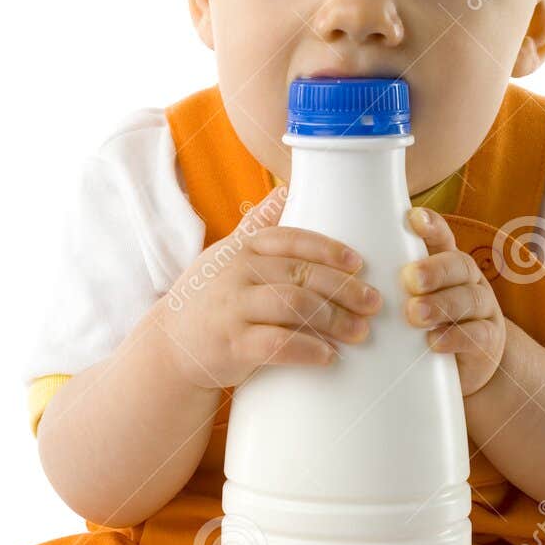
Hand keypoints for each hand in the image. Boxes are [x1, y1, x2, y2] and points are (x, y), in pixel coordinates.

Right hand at [155, 185, 382, 390]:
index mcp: (242, 248)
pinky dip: (309, 350)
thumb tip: (286, 188)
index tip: (358, 264)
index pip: (292, 240)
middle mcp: (237, 272)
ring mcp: (233, 308)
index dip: (329, 250)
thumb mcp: (224, 255)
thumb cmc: (209, 298)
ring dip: (334, 319)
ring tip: (360, 331)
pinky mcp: (232, 344)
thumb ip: (256, 225)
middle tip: (374, 303)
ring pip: (295, 306)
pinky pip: (278, 344)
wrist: (171, 345)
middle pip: (302, 274)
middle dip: (344, 289)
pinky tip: (329, 356)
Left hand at [400, 207, 506, 395]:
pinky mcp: (488, 341)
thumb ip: (382, 283)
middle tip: (409, 279)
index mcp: (446, 263)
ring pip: (470, 299)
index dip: (430, 226)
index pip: (441, 237)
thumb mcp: (402, 301)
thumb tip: (336, 272)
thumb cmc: (420, 326)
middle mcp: (468, 280)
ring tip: (414, 314)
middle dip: (434, 270)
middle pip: (458, 265)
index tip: (412, 219)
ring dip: (442, 304)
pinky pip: (478, 335)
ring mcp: (482, 309)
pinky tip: (434, 342)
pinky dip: (456, 337)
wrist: (461, 365)